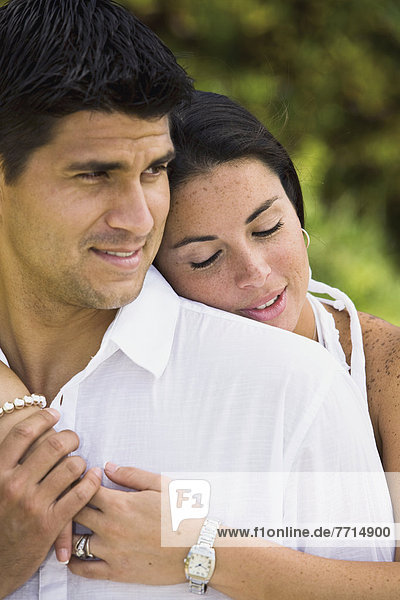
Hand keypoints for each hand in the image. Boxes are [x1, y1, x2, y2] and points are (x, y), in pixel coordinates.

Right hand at [0, 408, 101, 596]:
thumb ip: (6, 463)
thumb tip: (21, 433)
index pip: (22, 433)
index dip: (42, 418)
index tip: (54, 413)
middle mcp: (14, 485)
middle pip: (52, 445)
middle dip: (69, 436)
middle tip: (73, 439)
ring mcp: (33, 504)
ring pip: (70, 466)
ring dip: (80, 460)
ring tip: (79, 463)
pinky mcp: (50, 523)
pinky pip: (80, 494)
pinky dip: (91, 481)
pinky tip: (93, 477)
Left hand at [69, 465, 201, 584]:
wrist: (197, 548)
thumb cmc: (182, 514)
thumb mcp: (161, 485)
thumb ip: (131, 475)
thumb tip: (107, 467)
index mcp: (121, 503)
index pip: (85, 489)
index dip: (80, 482)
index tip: (79, 481)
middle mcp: (111, 527)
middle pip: (74, 512)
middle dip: (70, 503)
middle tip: (69, 500)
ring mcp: (111, 551)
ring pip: (74, 540)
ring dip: (69, 532)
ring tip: (69, 526)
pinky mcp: (116, 571)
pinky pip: (83, 569)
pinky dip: (73, 562)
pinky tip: (71, 554)